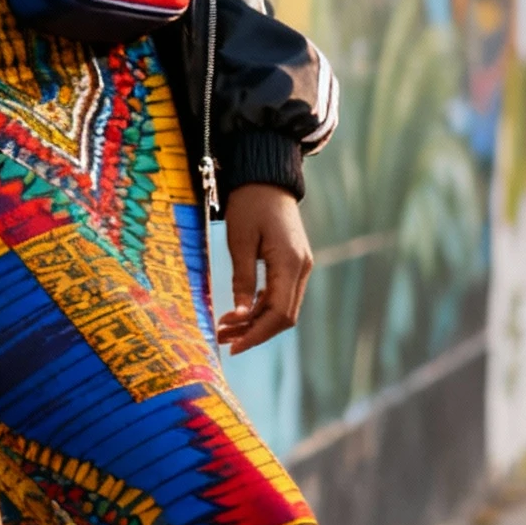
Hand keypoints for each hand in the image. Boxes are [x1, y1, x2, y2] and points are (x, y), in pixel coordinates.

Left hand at [216, 184, 312, 356]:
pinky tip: (239, 313)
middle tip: (223, 340)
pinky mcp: (293, 264)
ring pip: (283, 308)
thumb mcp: (239, 241)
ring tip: (225, 329)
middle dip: (254, 332)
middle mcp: (301, 268)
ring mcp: (300, 266)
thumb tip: (239, 316)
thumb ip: (242, 279)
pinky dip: (261, 307)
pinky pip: (281, 295)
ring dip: (256, 322)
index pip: (279, 313)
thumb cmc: (250, 204)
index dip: (256, 334)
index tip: (232, 346)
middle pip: (284, 317)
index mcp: (290, 263)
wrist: (266, 178)